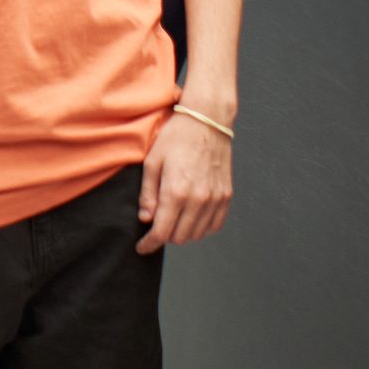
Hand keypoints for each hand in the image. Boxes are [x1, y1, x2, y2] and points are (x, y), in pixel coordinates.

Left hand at [136, 111, 233, 253]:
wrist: (207, 120)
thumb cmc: (176, 137)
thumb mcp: (152, 162)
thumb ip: (148, 194)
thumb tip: (146, 219)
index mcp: (176, 191)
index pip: (162, 232)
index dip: (149, 244)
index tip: (142, 247)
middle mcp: (198, 200)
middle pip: (179, 237)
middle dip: (164, 236)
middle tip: (156, 224)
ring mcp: (215, 199)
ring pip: (197, 234)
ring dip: (182, 232)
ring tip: (173, 218)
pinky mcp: (226, 196)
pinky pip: (214, 225)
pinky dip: (202, 227)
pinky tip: (191, 217)